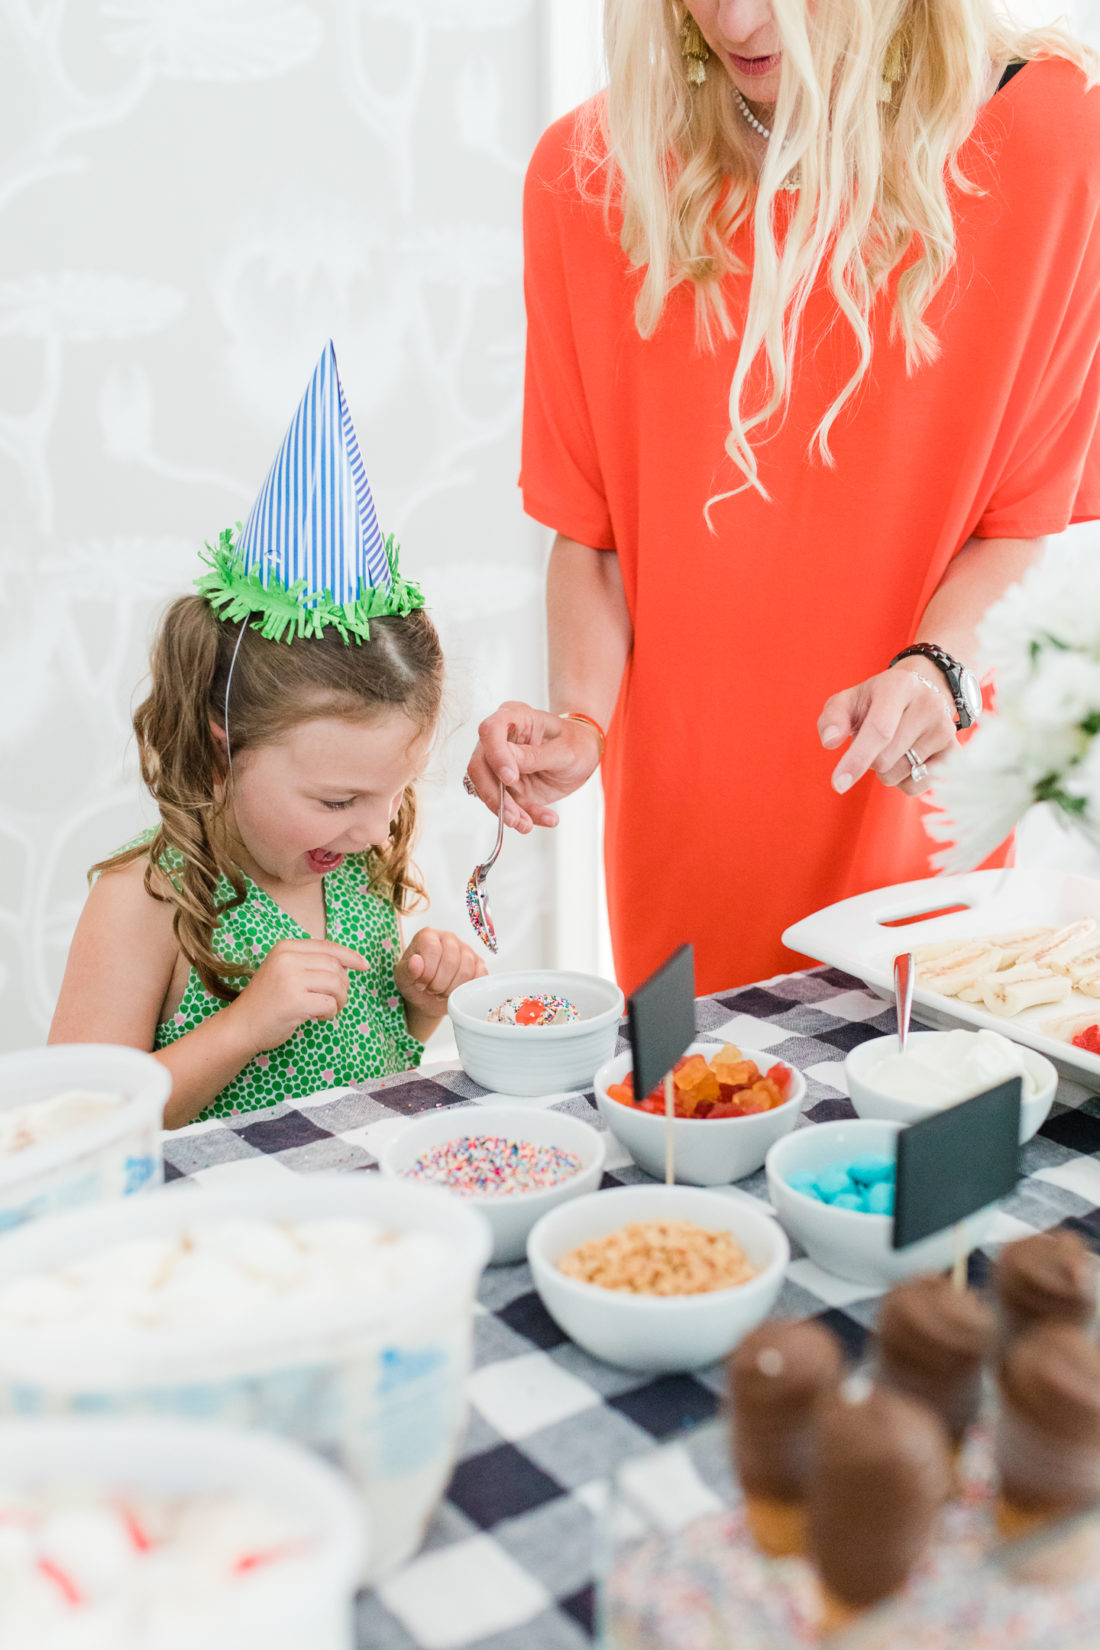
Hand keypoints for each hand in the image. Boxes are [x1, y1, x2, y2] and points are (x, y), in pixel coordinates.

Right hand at [229, 939, 367, 1050]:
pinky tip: (317, 1017)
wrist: (241, 1026)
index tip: (364, 965)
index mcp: (285, 947)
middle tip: (335, 1001)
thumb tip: (348, 965)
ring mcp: (290, 979)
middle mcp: (288, 959)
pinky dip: (330, 1013)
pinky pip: (330, 1004)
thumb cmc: (267, 1001)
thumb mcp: (284, 971)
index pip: (327, 947)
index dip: (350, 956)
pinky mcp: (295, 1001)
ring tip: (327, 1010)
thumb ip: (309, 963)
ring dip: (339, 1000)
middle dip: (343, 986)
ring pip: (336, 984)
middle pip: (335, 967)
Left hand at [395, 929, 486, 1022]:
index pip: (432, 950)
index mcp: (427, 935)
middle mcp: (448, 937)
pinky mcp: (478, 963)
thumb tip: (415, 962)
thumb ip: (407, 970)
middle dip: (439, 984)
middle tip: (431, 989)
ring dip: (452, 988)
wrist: (427, 996)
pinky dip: (467, 988)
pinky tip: (455, 990)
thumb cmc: (414, 982)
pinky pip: (479, 975)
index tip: (421, 983)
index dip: (427, 972)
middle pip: (451, 961)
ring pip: (466, 970)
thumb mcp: (402, 978)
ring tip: (441, 990)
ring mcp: (466, 949)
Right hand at [466, 701, 601, 832]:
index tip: (510, 778)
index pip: (490, 731)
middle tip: (514, 816)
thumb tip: (508, 763)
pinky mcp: (505, 787)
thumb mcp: (565, 749)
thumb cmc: (576, 743)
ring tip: (528, 824)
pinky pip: (505, 806)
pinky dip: (521, 817)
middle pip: (480, 766)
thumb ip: (536, 756)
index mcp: (514, 718)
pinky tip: (546, 818)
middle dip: (494, 795)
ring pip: (486, 791)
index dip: (495, 755)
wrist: (583, 756)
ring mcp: (499, 765)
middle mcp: (500, 740)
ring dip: (506, 812)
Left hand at [818, 662, 956, 796]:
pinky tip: (907, 758)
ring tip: (892, 746)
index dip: (856, 759)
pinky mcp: (955, 751)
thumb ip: (832, 718)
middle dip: (868, 760)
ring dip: (885, 770)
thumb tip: (829, 741)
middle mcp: (928, 705)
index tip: (837, 784)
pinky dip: (903, 780)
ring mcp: (945, 728)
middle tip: (873, 741)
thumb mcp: (849, 701)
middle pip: (885, 760)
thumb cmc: (875, 701)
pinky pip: (919, 785)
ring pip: (899, 775)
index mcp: (898, 686)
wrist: (920, 692)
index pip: (879, 730)